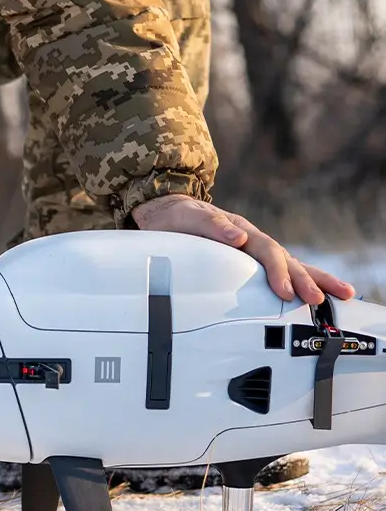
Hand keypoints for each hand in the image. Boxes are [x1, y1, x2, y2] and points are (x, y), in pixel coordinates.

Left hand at [130, 194, 354, 305]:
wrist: (168, 211)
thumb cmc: (177, 217)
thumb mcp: (186, 217)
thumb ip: (210, 225)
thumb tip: (238, 236)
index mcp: (239, 228)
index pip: (264, 250)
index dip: (276, 271)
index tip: (284, 291)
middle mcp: (252, 238)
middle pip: (284, 258)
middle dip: (303, 279)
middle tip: (316, 300)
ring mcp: (254, 249)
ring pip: (291, 263)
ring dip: (315, 279)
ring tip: (343, 294)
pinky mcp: (252, 260)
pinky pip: (282, 270)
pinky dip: (302, 280)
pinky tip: (321, 294)